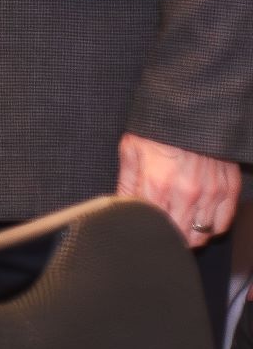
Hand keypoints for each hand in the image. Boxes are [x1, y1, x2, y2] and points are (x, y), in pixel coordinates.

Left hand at [116, 134, 241, 248]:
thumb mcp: (131, 151)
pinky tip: (199, 220)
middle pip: (179, 237)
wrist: (191, 110)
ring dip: (189, 236)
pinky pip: (222, 224)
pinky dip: (211, 228)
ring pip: (201, 235)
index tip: (142, 230)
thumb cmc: (159, 129)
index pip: (151, 225)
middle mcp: (186, 194)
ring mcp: (211, 193)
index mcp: (157, 184)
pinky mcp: (229, 189)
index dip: (145, 231)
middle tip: (161, 231)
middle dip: (168, 238)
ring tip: (179, 227)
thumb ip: (125, 184)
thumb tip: (119, 207)